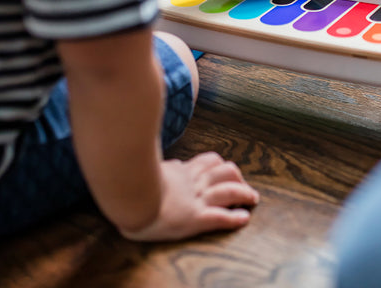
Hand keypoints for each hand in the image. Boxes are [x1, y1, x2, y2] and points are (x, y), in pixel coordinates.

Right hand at [120, 153, 258, 241]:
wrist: (127, 196)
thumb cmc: (132, 183)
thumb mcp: (151, 168)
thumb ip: (164, 168)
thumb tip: (168, 163)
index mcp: (182, 171)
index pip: (208, 161)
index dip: (221, 166)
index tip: (227, 171)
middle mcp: (192, 182)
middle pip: (225, 171)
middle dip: (238, 177)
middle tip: (244, 186)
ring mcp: (195, 199)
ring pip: (228, 191)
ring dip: (244, 194)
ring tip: (252, 199)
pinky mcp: (193, 218)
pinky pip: (219, 216)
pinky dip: (234, 218)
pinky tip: (243, 219)